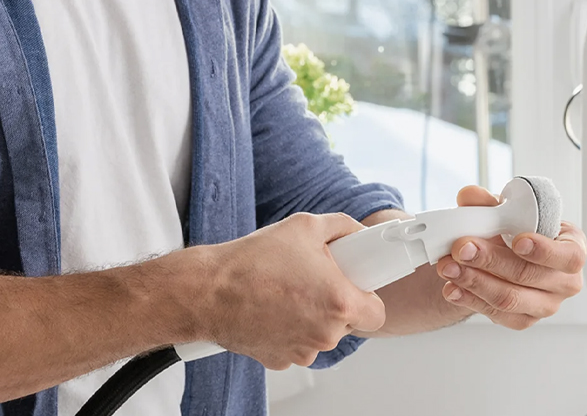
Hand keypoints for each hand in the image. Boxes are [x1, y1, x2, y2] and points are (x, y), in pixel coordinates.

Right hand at [199, 213, 385, 369]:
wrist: (208, 291)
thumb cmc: (252, 262)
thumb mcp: (305, 226)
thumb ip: (341, 227)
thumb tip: (356, 232)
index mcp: (339, 302)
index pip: (377, 313)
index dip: (367, 296)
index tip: (355, 285)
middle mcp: (325, 332)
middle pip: (347, 322)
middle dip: (334, 302)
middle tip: (312, 280)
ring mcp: (303, 350)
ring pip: (321, 334)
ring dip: (311, 317)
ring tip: (285, 291)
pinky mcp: (281, 359)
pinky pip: (296, 344)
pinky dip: (288, 329)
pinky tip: (271, 308)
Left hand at [434, 186, 586, 329]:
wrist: (498, 259)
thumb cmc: (512, 232)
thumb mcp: (504, 213)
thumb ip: (488, 203)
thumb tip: (470, 195)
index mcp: (572, 247)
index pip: (570, 256)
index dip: (544, 250)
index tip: (517, 241)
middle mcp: (565, 281)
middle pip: (529, 276)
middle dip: (491, 260)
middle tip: (463, 248)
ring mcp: (545, 304)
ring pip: (509, 299)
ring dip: (474, 281)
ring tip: (448, 267)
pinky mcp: (522, 320)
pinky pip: (495, 314)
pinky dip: (469, 299)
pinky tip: (452, 287)